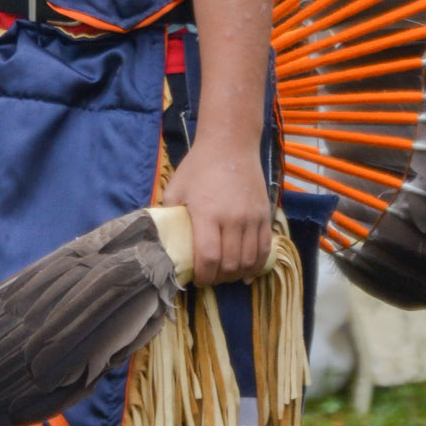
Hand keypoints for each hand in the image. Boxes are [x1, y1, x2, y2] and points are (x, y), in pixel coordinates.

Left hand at [163, 138, 271, 287]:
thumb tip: (160, 240)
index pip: (208, 258)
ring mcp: (251, 218)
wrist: (231, 146)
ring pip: (248, 261)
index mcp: (206, 213)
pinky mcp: (265, 216)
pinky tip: (246, 272)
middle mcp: (232, 219)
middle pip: (229, 264)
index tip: (196, 279)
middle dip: (218, 278)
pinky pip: (265, 249)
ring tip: (225, 274)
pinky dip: (256, 266)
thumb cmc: (198, 167)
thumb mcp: (175, 189)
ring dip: (236, 274)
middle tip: (209, 277)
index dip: (203, 276)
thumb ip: (168, 216)